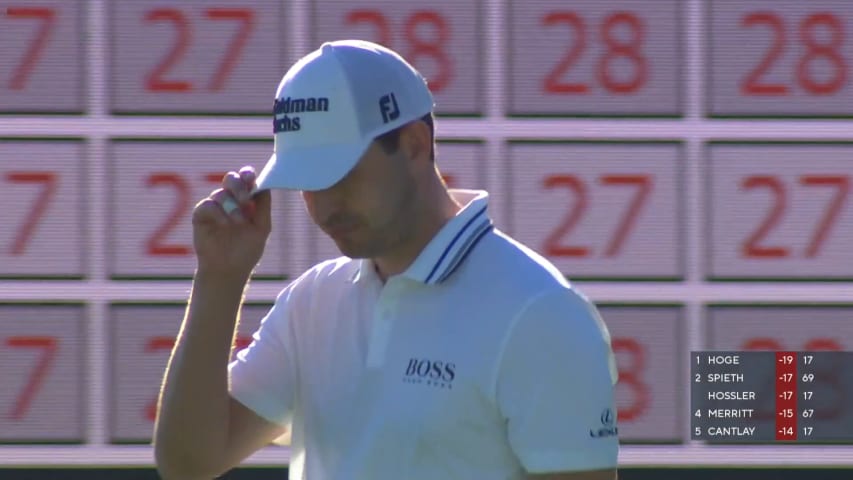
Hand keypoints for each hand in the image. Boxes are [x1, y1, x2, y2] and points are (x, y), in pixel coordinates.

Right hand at [191, 166, 271, 280]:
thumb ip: (263, 206)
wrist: (229, 270)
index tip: (251, 179)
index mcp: (246, 200)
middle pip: (231, 179)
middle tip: (245, 199)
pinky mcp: (200, 216)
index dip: (248, 175)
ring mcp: (214, 207)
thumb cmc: (247, 249)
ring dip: (231, 206)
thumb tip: (265, 185)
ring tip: (238, 222)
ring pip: (220, 193)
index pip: (246, 179)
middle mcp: (229, 200)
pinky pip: (207, 205)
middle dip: (238, 186)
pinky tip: (225, 224)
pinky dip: (218, 212)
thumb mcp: (262, 227)